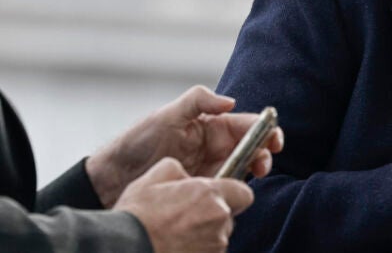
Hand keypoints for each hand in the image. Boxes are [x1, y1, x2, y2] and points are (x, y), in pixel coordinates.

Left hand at [86, 85, 284, 206]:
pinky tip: (234, 191)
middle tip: (263, 163)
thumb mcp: (166, 115)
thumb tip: (231, 102)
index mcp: (212, 125)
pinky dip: (237, 189)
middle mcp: (216, 146)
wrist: (113, 178)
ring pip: (245, 169)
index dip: (265, 130)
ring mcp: (211, 169)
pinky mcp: (204, 189)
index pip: (247, 125)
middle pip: (253, 147)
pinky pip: (228, 188)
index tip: (273, 139)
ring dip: (255, 171)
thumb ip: (198, 100)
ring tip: (252, 178)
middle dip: (265, 152)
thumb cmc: (138, 141)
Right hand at [114, 157, 253, 252]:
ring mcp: (215, 246)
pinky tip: (175, 247)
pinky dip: (196, 250)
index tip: (215, 197)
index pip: (244, 193)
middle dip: (213, 216)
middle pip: (229, 217)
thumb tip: (184, 176)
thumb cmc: (136, 218)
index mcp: (210, 195)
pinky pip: (208, 252)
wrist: (125, 249)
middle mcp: (219, 220)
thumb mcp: (152, 180)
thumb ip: (177, 170)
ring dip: (204, 235)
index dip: (231, 195)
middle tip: (186, 218)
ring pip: (218, 238)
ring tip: (175, 235)